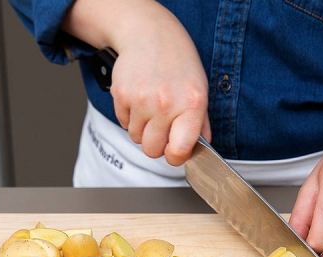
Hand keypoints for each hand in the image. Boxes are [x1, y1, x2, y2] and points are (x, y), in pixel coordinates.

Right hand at [62, 0, 209, 165]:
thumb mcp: (199, 89)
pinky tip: (139, 98)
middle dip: (155, 143)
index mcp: (191, 104)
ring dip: (142, 128)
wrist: (149, 33)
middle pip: (152, 150)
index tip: (174, 151)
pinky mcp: (122, 95)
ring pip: (136, 138)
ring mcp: (141, 100)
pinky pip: (123, 123)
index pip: (179, 151)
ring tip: (150, 107)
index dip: (175, 156)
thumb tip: (199, 148)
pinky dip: (130, 116)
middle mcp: (166, 103)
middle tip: (161, 126)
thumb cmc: (177, 61)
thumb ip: (200, 123)